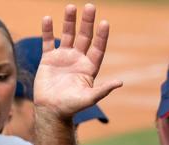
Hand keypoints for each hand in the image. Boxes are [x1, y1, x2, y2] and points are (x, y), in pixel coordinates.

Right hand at [34, 4, 122, 118]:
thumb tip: (120, 82)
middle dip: (87, 22)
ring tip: (71, 7)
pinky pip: (48, 41)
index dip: (101, 36)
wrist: (51, 111)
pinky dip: (47, 30)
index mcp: (89, 68)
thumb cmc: (71, 107)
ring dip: (69, 21)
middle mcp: (78, 60)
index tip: (105, 23)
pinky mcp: (48, 59)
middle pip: (84, 37)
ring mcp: (63, 57)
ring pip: (67, 35)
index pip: (98, 48)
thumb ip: (103, 89)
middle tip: (90, 6)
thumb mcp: (89, 98)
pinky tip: (48, 18)